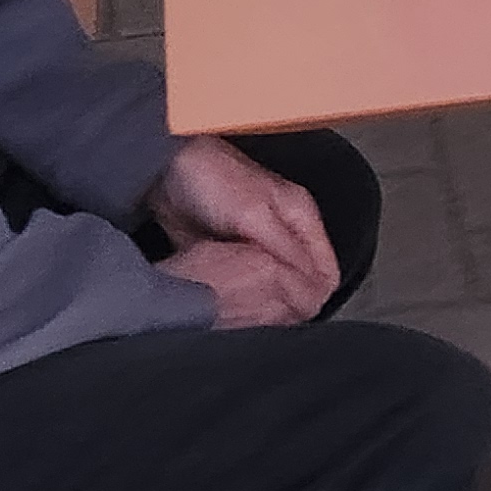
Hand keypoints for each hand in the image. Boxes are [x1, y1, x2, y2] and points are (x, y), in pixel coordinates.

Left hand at [151, 139, 335, 325]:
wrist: (165, 170)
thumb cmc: (210, 178)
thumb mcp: (253, 215)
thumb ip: (285, 251)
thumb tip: (313, 289)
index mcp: (301, 216)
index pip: (326, 271)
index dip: (313, 298)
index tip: (293, 318)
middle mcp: (285, 231)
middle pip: (305, 283)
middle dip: (291, 305)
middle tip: (268, 320)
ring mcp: (259, 244)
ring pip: (277, 288)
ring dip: (266, 304)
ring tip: (250, 316)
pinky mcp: (233, 254)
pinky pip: (250, 286)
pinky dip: (244, 298)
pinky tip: (234, 307)